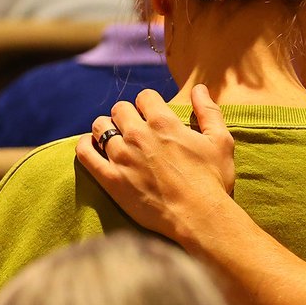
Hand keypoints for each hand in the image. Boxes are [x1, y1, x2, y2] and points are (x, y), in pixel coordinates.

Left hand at [76, 85, 235, 241]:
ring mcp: (121, 156)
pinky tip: (92, 146)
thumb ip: (208, 111)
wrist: (198, 217)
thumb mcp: (220, 141)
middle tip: (136, 130)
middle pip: (120, 109)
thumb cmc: (212, 180)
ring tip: (117, 140)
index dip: (150, 104)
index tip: (153, 116)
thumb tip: (199, 88)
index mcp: (164, 122)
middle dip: (128, 115)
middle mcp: (138, 134)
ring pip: (101, 126)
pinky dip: (85, 145)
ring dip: (108, 128)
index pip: (145, 97)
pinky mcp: (110, 178)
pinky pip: (84, 153)